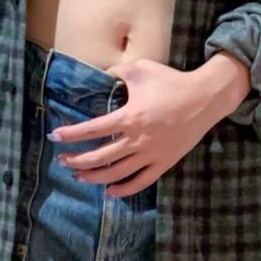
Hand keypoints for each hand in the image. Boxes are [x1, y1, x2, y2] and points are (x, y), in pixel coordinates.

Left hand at [47, 57, 221, 196]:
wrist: (205, 98)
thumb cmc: (171, 82)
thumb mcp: (141, 69)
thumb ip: (118, 71)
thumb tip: (101, 74)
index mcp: (130, 116)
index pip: (94, 129)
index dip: (72, 134)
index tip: (55, 137)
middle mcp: (138, 139)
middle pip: (101, 156)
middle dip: (78, 160)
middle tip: (63, 160)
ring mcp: (151, 154)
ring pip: (117, 173)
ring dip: (95, 177)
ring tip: (79, 176)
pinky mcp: (164, 163)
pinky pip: (141, 181)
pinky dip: (124, 189)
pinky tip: (110, 191)